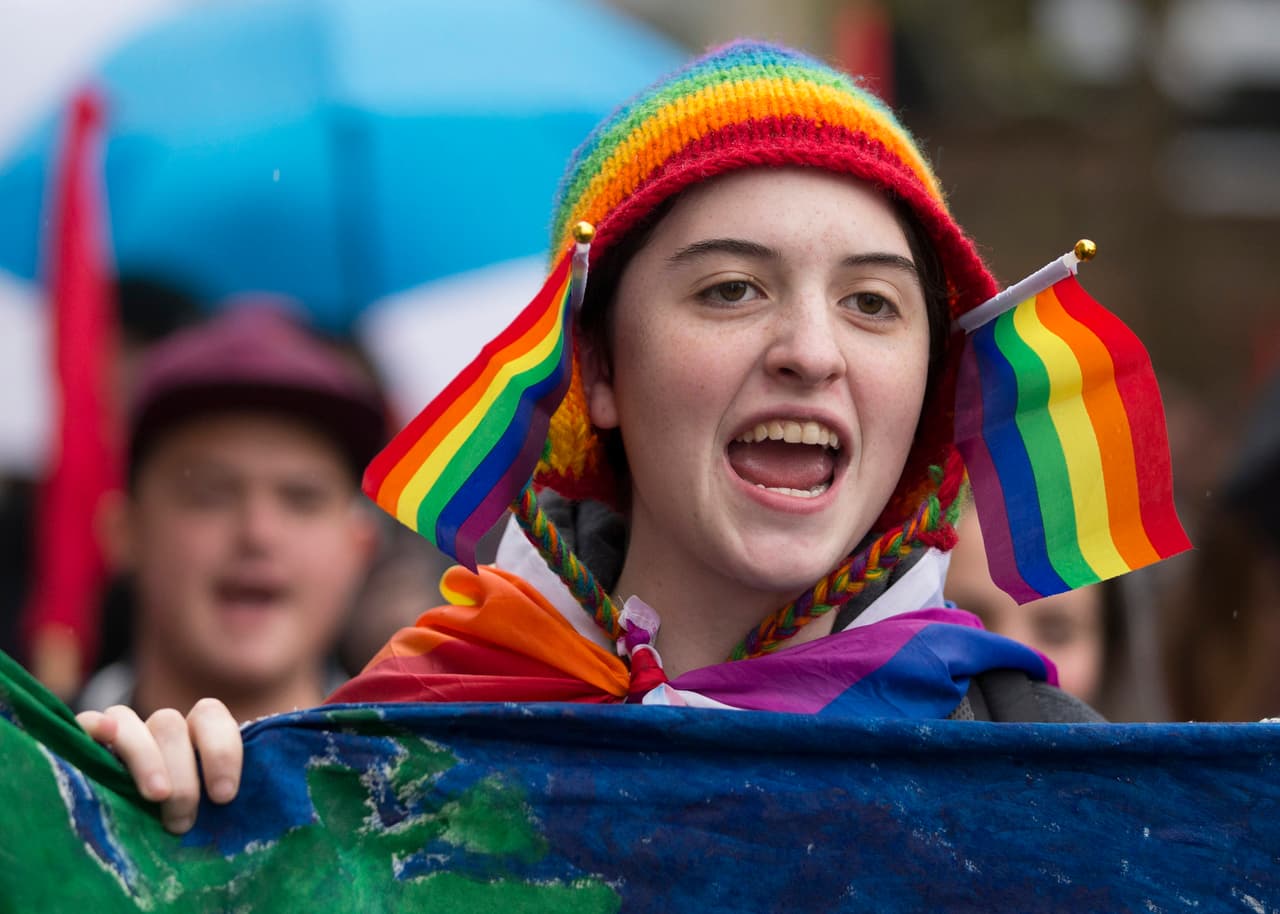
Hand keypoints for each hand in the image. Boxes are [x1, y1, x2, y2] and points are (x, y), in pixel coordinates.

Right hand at [76, 698, 243, 833]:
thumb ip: (225, 791)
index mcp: (196, 732)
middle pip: (169, 725)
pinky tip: (104, 737)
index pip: (210, 715)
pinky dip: (96, 726)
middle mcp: (160, 728)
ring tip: (156, 797)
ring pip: (130, 722)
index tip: (224, 796)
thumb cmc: (190, 817)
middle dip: (181, 774)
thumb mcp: (210, 805)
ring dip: (145, 759)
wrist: (137, 828)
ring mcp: (123, 731)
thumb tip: (246, 797)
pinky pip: (88, 720)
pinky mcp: (86, 741)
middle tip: (183, 820)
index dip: (221, 750)